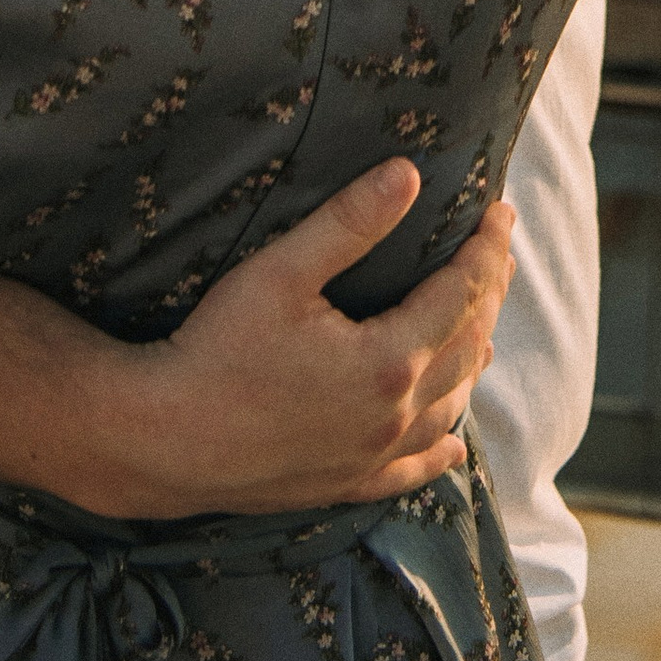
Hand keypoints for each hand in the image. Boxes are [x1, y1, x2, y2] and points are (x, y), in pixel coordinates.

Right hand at [84, 164, 516, 517]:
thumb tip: (409, 175)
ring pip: (449, 407)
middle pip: (466, 347)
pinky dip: (440, 448)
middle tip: (497, 252)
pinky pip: (411, 471)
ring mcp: (371, 458)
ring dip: (472, 359)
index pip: (463, 294)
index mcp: (387, 361)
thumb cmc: (215, 349)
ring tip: (480, 322)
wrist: (161, 441)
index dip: (486, 249)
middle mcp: (392, 417)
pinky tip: (450, 444)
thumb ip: (349, 223)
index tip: (499, 212)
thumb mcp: (280, 272)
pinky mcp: (344, 485)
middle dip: (488, 293)